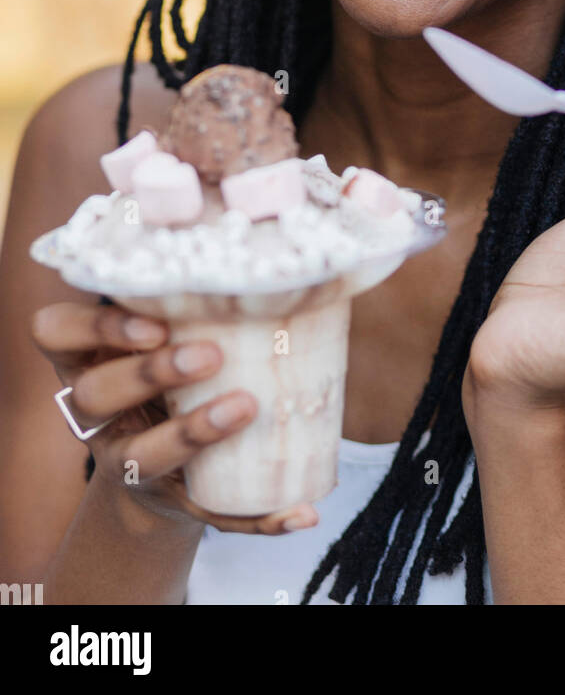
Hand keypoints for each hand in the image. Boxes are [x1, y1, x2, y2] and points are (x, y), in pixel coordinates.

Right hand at [31, 301, 318, 535]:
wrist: (169, 460)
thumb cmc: (173, 364)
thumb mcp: (165, 328)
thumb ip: (191, 297)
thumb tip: (281, 253)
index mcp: (88, 355)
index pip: (57, 332)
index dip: (98, 328)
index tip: (155, 323)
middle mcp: (96, 410)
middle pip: (96, 393)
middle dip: (152, 373)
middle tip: (210, 356)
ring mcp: (128, 459)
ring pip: (142, 456)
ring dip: (194, 432)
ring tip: (246, 407)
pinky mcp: (172, 500)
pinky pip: (210, 513)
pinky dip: (260, 517)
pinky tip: (301, 511)